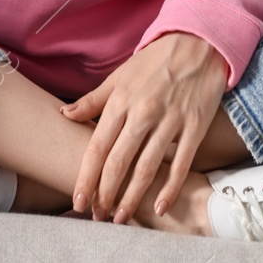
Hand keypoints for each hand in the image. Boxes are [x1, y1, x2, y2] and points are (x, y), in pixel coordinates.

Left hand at [60, 32, 228, 223]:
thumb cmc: (154, 62)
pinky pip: (181, 163)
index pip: (97, 147)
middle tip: (97, 217)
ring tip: (120, 218)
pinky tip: (159, 208)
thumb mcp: (119, 76)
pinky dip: (170, 188)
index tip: (77, 201)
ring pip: (146, 168)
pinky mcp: (195, 127)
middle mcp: (142, 113)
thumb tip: (64, 115)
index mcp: (120, 101)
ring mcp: (170, 121)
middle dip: (104, 194)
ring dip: (131, 198)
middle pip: (118, 162)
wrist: (198, 43)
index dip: (86, 178)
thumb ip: (93, 100)